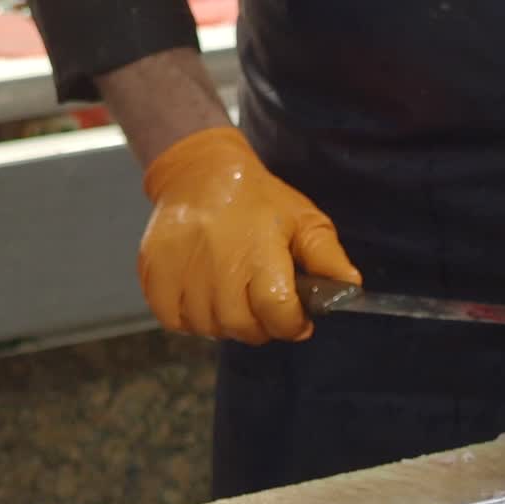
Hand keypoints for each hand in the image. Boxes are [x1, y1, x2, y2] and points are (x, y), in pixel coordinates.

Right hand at [137, 127, 361, 343]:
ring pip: (210, 328)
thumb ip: (327, 258)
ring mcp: (181, 272)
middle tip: (264, 303)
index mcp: (258, 252)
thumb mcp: (303, 220)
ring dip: (226, 322)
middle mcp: (217, 265)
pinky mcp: (154, 275)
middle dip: (261, 325)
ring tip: (234, 292)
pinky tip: (206, 295)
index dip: (292, 324)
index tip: (297, 318)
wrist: (200, 174)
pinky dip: (192, 318)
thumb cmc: (258, 200)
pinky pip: (175, 321)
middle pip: (243, 327)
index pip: (277, 312)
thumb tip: (350, 289)